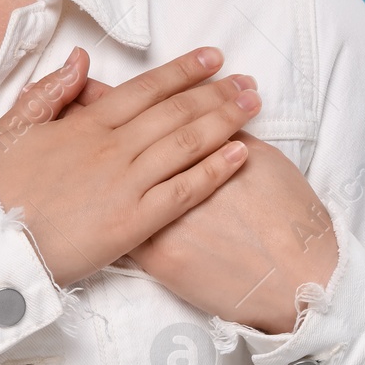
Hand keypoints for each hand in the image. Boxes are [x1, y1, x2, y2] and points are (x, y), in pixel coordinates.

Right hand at [0, 46, 261, 286]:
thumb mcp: (11, 128)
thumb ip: (49, 92)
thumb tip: (81, 60)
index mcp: (84, 124)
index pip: (145, 89)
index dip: (182, 71)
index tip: (212, 58)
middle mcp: (111, 148)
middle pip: (174, 111)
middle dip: (216, 92)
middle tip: (249, 80)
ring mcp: (125, 184)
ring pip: (185, 144)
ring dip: (224, 120)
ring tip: (252, 106)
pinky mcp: (133, 222)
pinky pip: (183, 191)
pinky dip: (214, 170)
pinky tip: (240, 154)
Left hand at [70, 77, 338, 334]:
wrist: (297, 279)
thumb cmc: (291, 218)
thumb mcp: (266, 160)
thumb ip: (230, 132)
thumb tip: (208, 112)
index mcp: (198, 150)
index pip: (152, 114)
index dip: (124, 99)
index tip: (101, 85)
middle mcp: (171, 179)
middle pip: (122, 144)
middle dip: (93, 122)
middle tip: (73, 103)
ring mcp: (159, 219)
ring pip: (111, 185)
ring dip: (87, 164)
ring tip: (67, 144)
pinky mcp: (156, 257)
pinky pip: (117, 230)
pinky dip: (98, 213)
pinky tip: (82, 203)